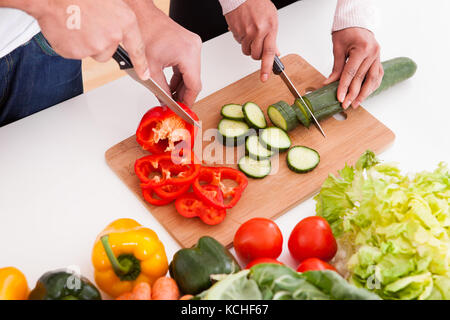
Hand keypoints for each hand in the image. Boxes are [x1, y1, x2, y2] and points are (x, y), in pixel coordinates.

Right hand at [27, 0, 148, 79]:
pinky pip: (73, 52)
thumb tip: (118, 29)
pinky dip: (69, 43)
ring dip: (84, 42)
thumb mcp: (111, 1)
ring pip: (91, 52)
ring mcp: (93, 46)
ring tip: (75, 22)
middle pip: (107, 52)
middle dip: (98, 42)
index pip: (137, 48)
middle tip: (86, 23)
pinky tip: (66, 27)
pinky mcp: (75, 52)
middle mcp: (111, 37)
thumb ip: (118, 18)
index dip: (141, 64)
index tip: (145, 74)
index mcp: (124, 21)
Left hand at [127, 1, 201, 105]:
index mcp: (188, 53)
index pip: (194, 85)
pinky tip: (171, 85)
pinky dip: (179, 76)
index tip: (184, 111)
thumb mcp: (151, 69)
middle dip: (184, 95)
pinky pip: (187, 65)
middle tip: (175, 106)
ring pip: (191, 73)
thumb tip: (165, 103)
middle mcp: (194, 48)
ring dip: (181, 86)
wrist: (139, 15)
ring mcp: (192, 44)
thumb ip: (160, 90)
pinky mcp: (187, 44)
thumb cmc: (143, 32)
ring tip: (170, 97)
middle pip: (194, 80)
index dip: (189, 101)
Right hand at [225, 0, 278, 81]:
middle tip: (258, 45)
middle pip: (256, 54)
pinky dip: (241, 39)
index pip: (269, 52)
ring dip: (248, 47)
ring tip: (250, 34)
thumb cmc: (258, 3)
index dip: (267, 67)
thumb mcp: (272, 19)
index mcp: (270, 27)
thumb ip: (273, 38)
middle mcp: (258, 31)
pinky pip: (239, 43)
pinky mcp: (236, 31)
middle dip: (257, 54)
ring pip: (246, 51)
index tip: (265, 77)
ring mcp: (246, 32)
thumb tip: (276, 53)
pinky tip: (244, 29)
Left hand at [324, 27, 382, 108]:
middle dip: (353, 94)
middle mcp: (373, 53)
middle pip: (362, 79)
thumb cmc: (346, 32)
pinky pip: (377, 75)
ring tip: (356, 103)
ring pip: (373, 80)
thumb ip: (336, 67)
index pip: (351, 73)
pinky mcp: (378, 59)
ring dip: (365, 93)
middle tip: (346, 104)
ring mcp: (378, 56)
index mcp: (362, 49)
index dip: (344, 87)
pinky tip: (366, 94)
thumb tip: (329, 83)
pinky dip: (372, 86)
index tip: (340, 98)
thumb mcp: (338, 48)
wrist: (356, 22)